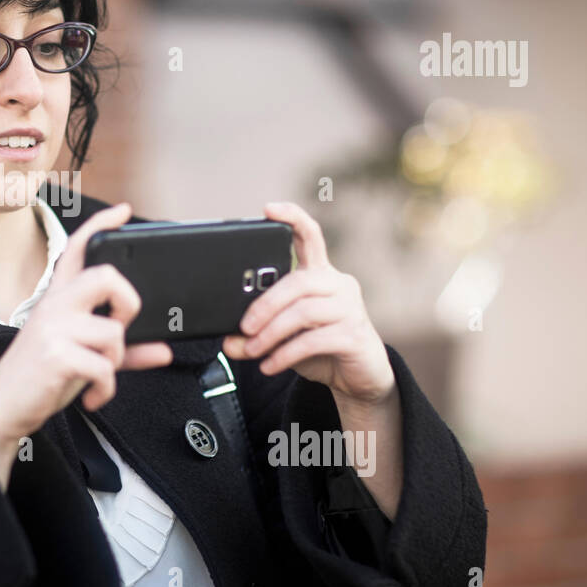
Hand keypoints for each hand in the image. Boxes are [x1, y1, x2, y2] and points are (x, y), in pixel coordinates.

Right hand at [0, 202, 173, 450]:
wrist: (3, 408)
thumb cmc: (40, 377)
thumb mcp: (81, 356)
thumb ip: (124, 352)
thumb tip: (164, 350)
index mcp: (58, 298)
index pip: (77, 249)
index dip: (100, 225)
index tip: (121, 210)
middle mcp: (55, 306)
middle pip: (106, 276)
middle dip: (128, 303)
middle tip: (120, 328)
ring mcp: (54, 329)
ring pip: (113, 333)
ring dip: (115, 362)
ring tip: (98, 376)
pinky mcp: (56, 356)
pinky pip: (104, 367)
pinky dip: (106, 390)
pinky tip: (92, 396)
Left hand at [221, 201, 394, 406]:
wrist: (359, 377)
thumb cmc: (321, 347)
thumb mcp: (283, 338)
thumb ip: (256, 335)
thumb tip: (227, 341)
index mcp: (320, 274)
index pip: (310, 236)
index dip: (292, 218)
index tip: (268, 208)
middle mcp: (338, 284)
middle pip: (298, 281)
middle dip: (265, 305)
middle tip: (243, 328)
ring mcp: (351, 308)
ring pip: (304, 311)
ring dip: (271, 334)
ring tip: (252, 350)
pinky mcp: (355, 335)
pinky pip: (313, 340)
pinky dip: (285, 353)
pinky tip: (269, 365)